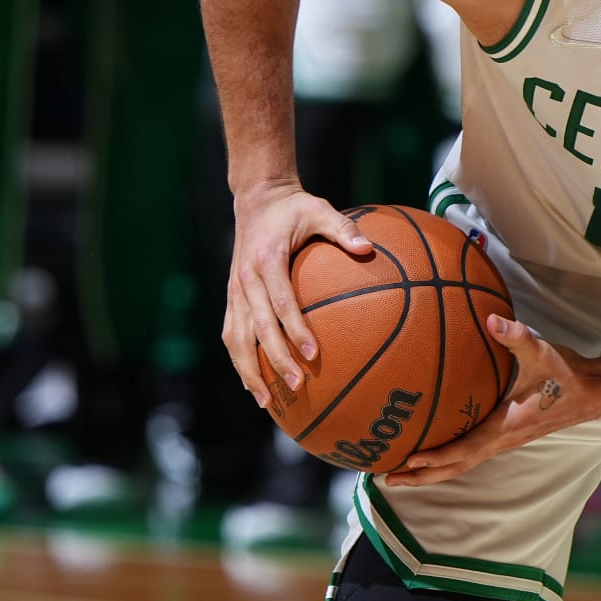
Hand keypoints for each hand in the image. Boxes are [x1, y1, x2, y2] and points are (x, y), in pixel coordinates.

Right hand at [224, 183, 373, 406]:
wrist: (256, 199)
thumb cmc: (294, 208)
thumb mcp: (320, 209)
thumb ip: (344, 229)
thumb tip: (369, 249)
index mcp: (267, 259)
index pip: (281, 301)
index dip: (296, 329)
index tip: (315, 354)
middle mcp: (245, 278)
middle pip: (257, 327)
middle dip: (275, 359)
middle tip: (298, 385)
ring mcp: (234, 290)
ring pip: (236, 337)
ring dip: (249, 370)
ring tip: (266, 401)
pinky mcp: (231, 297)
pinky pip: (231, 333)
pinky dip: (240, 360)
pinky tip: (253, 384)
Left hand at [383, 315, 600, 484]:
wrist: (594, 391)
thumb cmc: (567, 374)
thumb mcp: (543, 352)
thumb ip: (516, 336)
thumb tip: (492, 319)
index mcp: (507, 426)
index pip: (466, 449)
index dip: (437, 457)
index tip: (409, 460)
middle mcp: (503, 440)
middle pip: (458, 467)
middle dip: (424, 476)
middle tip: (389, 479)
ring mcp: (506, 440)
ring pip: (464, 463)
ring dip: (434, 472)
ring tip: (404, 473)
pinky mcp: (508, 435)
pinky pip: (472, 453)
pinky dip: (450, 459)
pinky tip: (435, 451)